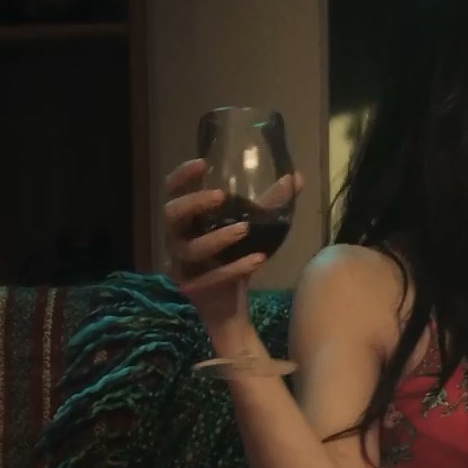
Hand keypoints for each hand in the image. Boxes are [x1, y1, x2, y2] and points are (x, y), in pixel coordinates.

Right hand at [161, 158, 302, 325]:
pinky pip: (208, 278)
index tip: (203, 162)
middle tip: (221, 195)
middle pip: (172, 214)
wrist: (229, 305)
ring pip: (190, 248)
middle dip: (194, 202)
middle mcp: (177, 238)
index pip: (173, 190)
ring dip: (217, 237)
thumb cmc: (235, 258)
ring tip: (245, 229)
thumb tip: (295, 177)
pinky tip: (257, 260)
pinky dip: (234, 268)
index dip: (183, 175)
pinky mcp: (191, 287)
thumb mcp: (255, 229)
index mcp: (188, 219)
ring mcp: (181, 264)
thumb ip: (271, 203)